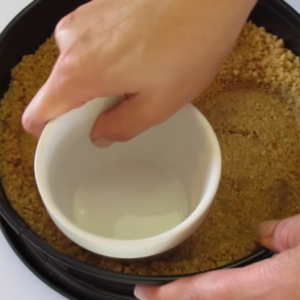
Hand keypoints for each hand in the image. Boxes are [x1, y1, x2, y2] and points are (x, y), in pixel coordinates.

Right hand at [22, 0, 256, 145]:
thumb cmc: (190, 40)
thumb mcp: (158, 104)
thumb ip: (122, 127)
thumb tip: (101, 134)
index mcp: (80, 71)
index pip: (38, 114)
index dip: (52, 132)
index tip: (75, 136)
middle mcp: (71, 42)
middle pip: (61, 91)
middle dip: (90, 105)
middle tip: (127, 102)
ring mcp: (82, 22)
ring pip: (78, 70)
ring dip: (102, 81)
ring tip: (139, 75)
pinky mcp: (95, 11)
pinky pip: (90, 48)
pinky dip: (108, 60)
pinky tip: (138, 56)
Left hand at [134, 215, 299, 299]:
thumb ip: (278, 235)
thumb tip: (263, 235)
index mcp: (268, 288)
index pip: (206, 292)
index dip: (172, 294)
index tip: (146, 292)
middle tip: (154, 291)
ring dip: (202, 296)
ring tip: (178, 290)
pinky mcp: (281, 297)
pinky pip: (247, 298)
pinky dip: (223, 295)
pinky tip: (220, 289)